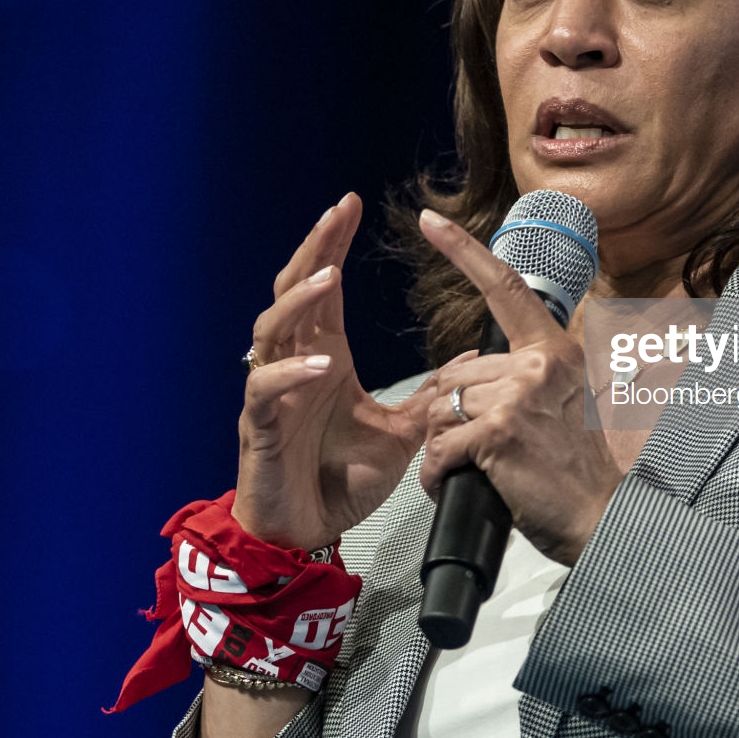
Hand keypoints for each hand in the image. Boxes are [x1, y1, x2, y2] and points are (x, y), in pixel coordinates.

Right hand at [232, 192, 438, 550]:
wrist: (306, 532)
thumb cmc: (339, 478)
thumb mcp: (400, 431)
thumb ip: (432, 394)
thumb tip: (478, 358)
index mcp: (325, 355)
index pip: (327, 287)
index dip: (334, 244)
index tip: (351, 205)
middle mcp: (294, 363)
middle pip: (294, 289)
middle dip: (315, 249)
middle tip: (337, 212)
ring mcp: (273, 392)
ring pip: (271, 329)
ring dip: (301, 301)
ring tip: (332, 278)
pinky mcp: (260, 426)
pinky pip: (265, 388)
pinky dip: (290, 373)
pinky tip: (316, 363)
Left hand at [415, 208, 622, 565]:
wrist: (602, 519)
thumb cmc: (578, 472)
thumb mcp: (565, 404)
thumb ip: (529, 378)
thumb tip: (478, 374)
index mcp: (554, 351)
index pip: (504, 287)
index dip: (462, 250)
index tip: (431, 221)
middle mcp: (538, 365)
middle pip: (454, 375)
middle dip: (454, 416)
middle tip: (486, 448)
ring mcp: (517, 397)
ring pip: (440, 411)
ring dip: (445, 447)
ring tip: (476, 470)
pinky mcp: (498, 434)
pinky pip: (439, 447)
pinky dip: (437, 474)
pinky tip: (458, 484)